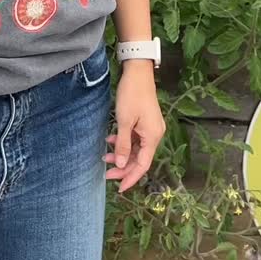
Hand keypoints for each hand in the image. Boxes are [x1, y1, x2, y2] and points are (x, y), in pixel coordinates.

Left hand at [105, 64, 165, 191]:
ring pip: (137, 148)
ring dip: (122, 153)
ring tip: (105, 155)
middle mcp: (155, 134)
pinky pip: (136, 138)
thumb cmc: (132, 94)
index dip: (131, 178)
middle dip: (123, 167)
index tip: (119, 188)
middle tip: (106, 173)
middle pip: (140, 158)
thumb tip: (122, 165)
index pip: (143, 165)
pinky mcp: (145, 121)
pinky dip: (124, 141)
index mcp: (153, 136)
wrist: (138, 71)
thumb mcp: (124, 121)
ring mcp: (151, 127)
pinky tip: (112, 139)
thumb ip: (124, 145)